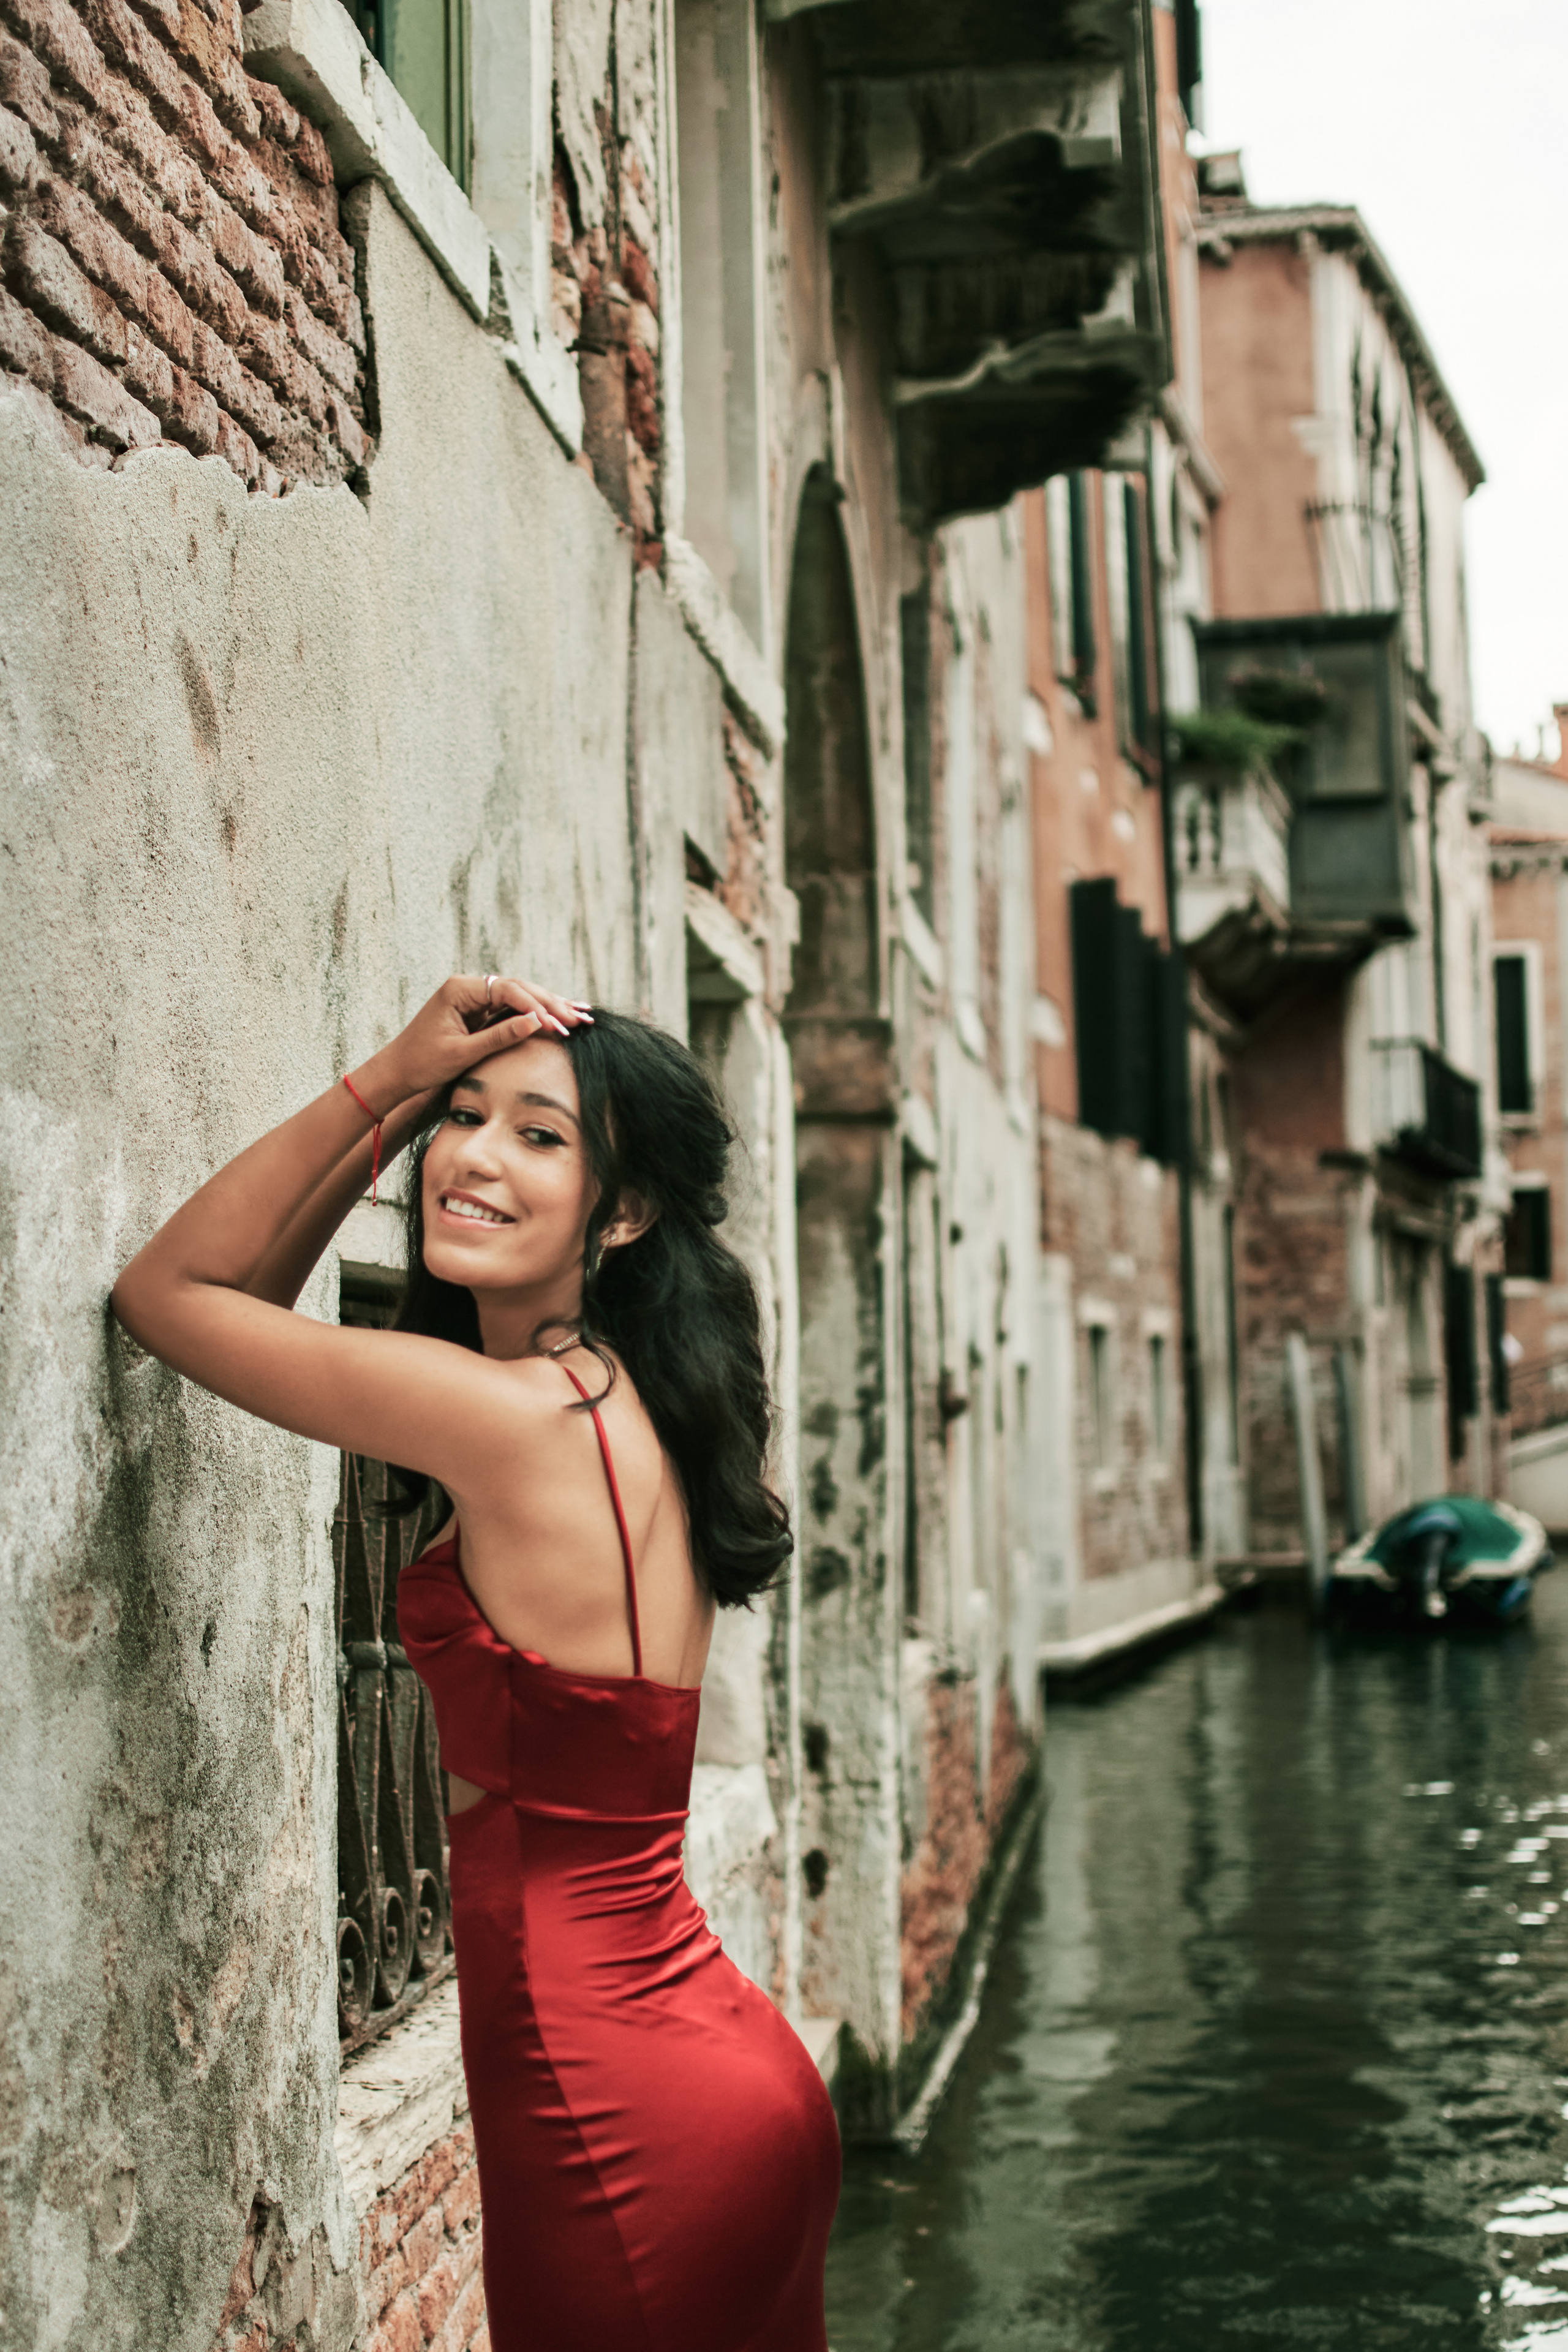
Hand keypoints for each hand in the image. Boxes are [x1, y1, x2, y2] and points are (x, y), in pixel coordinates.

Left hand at [358, 976, 592, 1109]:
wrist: (397, 1072)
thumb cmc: (423, 1063)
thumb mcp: (463, 1052)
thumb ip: (500, 1036)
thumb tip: (537, 1023)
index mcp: (459, 989)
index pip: (509, 991)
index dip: (537, 1008)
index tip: (560, 1026)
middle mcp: (468, 987)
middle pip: (519, 989)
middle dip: (551, 1004)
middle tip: (581, 1019)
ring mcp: (474, 998)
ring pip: (520, 997)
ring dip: (549, 1007)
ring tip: (581, 1015)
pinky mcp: (479, 1011)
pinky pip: (513, 1009)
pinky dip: (536, 1015)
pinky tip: (560, 1016)